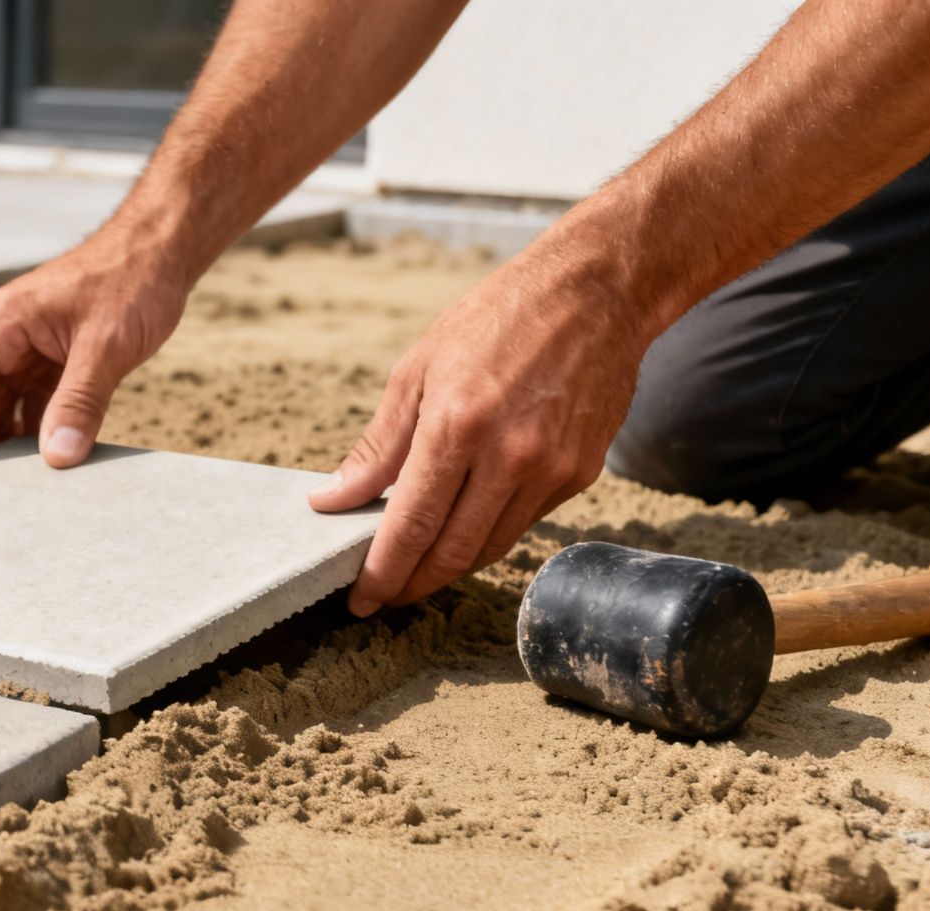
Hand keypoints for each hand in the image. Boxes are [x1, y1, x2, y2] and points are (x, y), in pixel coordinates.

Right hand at [0, 234, 188, 469]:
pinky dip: (30, 434)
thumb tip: (58, 456)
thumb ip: (80, 402)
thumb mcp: (107, 346)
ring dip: (2, 447)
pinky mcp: (44, 359)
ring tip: (8, 493)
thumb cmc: (132, 281)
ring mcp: (20, 348)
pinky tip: (41, 466)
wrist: (160, 250)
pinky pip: (25, 405)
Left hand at [308, 256, 647, 614]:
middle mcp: (510, 456)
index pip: (411, 526)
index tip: (359, 600)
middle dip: (411, 584)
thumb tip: (331, 499)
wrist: (597, 291)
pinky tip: (462, 525)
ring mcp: (552, 469)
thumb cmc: (496, 319)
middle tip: (383, 594)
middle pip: (451, 553)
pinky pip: (523, 523)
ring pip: (490, 548)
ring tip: (415, 568)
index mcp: (458, 425)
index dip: (382, 573)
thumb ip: (377, 447)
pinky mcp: (581, 474)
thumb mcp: (416, 369)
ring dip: (448, 567)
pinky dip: (487, 534)